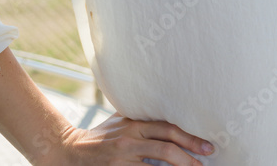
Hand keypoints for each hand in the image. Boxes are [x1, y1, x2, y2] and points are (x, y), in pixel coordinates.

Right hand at [49, 113, 213, 165]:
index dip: (190, 138)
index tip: (207, 146)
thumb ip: (144, 119)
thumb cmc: (102, 136)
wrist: (69, 151)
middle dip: (189, 158)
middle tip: (205, 163)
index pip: (169, 130)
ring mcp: (122, 159)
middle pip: (166, 148)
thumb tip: (175, 115)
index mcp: (135, 125)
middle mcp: (130, 140)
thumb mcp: (123, 121)